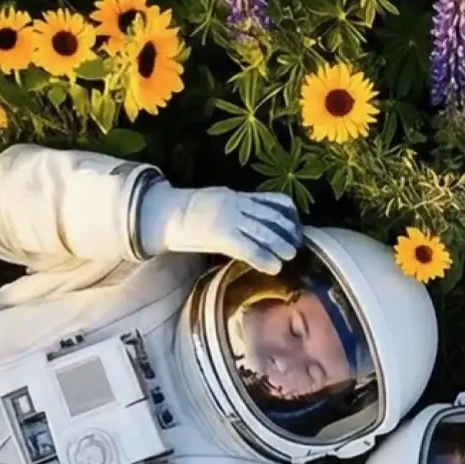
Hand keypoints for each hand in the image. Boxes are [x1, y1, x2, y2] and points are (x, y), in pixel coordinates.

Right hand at [137, 184, 301, 273]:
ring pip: (264, 231)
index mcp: (238, 196)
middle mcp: (237, 205)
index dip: (290, 214)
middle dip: (288, 231)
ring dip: (280, 245)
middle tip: (297, 244)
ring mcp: (230, 219)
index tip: (296, 225)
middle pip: (272, 216)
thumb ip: (238, 206)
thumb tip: (258, 219)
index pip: (273, 200)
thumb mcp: (218, 200)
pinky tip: (273, 268)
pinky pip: (250, 249)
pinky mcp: (223, 236)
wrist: (167, 214)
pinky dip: (264, 259)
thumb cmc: (191, 212)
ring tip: (289, 255)